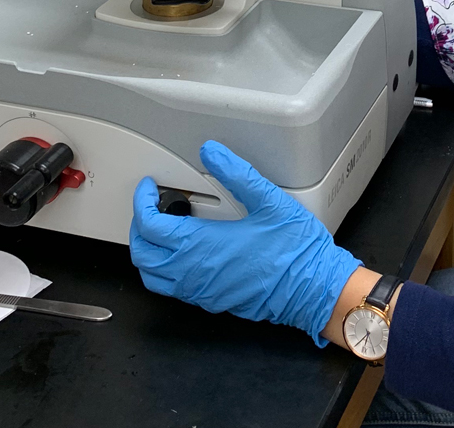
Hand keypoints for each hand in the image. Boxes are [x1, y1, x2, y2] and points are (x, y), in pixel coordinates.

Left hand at [129, 140, 362, 345]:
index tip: (149, 188)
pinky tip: (184, 252)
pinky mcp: (210, 301)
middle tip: (150, 205)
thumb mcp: (270, 201)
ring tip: (162, 229)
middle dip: (140, 226)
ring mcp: (200, 291)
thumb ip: (237, 173)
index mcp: (202, 247)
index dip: (142, 203)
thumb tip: (212, 153)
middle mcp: (194, 273)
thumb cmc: (296, 251)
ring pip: (152, 276)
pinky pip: (171, 289)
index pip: (150, 227)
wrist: (313, 290)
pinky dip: (163, 269)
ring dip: (148, 251)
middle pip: (142, 254)